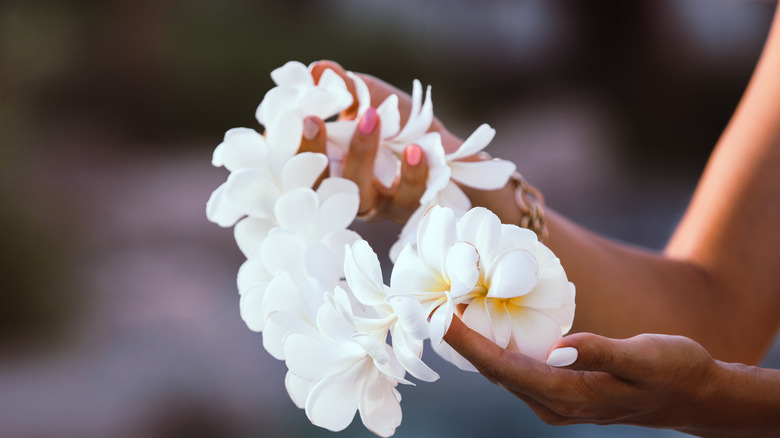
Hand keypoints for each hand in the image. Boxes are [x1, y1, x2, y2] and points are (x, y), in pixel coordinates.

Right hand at [295, 61, 435, 222]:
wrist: (448, 154)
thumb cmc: (401, 126)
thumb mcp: (372, 100)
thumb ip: (345, 87)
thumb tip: (318, 69)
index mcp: (329, 167)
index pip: (298, 163)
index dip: (289, 145)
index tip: (292, 116)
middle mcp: (346, 191)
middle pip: (319, 184)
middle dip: (313, 152)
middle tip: (313, 119)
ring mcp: (378, 205)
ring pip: (361, 195)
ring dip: (361, 156)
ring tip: (371, 117)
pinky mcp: (409, 209)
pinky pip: (408, 199)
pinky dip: (411, 174)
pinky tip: (416, 150)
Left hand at [443, 317, 729, 433]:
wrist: (694, 395)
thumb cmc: (675, 370)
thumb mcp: (644, 356)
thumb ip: (599, 351)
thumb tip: (556, 347)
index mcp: (570, 395)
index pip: (504, 369)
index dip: (468, 344)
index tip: (439, 318)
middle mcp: (554, 405)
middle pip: (494, 372)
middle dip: (462, 342)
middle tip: (433, 305)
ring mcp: (556, 403)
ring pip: (503, 372)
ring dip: (476, 344)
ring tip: (451, 310)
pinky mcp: (561, 393)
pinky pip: (518, 371)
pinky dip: (497, 348)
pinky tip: (488, 325)